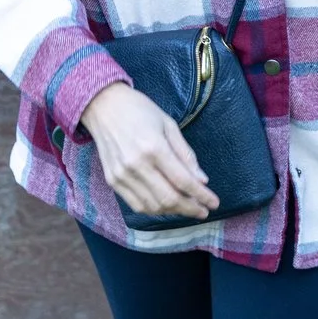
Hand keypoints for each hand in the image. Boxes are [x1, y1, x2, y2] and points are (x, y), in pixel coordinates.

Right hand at [80, 82, 216, 218]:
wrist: (103, 106)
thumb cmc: (140, 111)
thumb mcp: (169, 125)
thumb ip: (185, 154)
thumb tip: (201, 180)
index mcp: (154, 148)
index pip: (183, 181)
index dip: (201, 195)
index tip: (214, 203)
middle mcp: (136, 165)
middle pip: (169, 198)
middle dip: (190, 209)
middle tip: (204, 211)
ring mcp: (122, 176)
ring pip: (153, 205)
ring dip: (174, 212)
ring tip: (188, 208)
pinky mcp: (113, 181)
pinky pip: (136, 204)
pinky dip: (154, 209)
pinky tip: (167, 206)